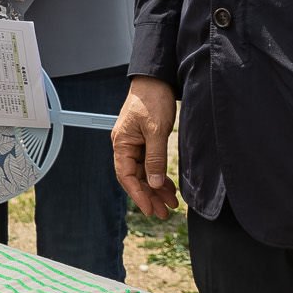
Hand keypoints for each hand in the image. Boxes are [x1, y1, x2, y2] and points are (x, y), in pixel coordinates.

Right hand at [112, 78, 178, 218]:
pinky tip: (169, 187)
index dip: (137, 194)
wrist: (157, 79)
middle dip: (150, 196)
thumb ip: (155, 158)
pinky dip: (160, 176)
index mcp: (122, 143)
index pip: (126, 176)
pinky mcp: (146, 141)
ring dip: (156, 188)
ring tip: (171, 204)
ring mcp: (136, 144)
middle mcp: (126, 146)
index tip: (150, 209)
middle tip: (164, 213)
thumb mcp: (156, 130)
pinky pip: (151, 164)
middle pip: (136, 177)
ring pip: (145, 173)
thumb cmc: (152, 100)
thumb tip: (153, 183)